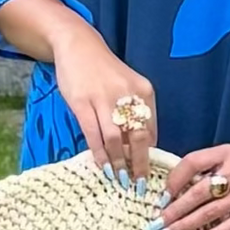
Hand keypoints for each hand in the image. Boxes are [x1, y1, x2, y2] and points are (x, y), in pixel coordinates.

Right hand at [52, 29, 159, 183]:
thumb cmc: (104, 70)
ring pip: (115, 139)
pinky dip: (98, 153)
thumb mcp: (127, 87)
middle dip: (139, 164)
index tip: (148, 173)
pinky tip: (100, 164)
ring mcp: (104, 99)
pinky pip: (93, 134)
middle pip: (138, 137)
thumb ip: (135, 113)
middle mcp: (128, 95)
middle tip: (138, 183)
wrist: (78, 45)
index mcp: (144, 92)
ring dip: (118, 162)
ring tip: (118, 178)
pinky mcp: (82, 102)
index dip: (150, 154)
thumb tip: (139, 147)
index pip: (152, 130)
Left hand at [150, 146, 229, 229]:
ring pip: (208, 213)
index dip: (173, 180)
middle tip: (154, 224)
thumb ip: (207, 167)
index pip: (192, 163)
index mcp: (226, 153)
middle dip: (173, 211)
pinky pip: (225, 229)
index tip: (161, 198)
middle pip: (197, 193)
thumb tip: (174, 190)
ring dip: (183, 226)